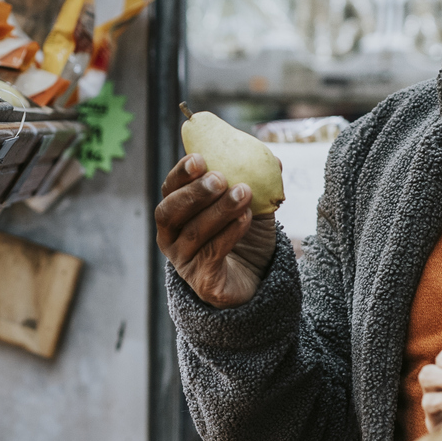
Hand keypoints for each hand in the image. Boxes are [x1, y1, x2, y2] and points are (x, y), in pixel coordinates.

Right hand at [156, 154, 277, 308]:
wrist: (258, 277)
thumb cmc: (246, 237)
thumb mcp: (252, 204)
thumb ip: (257, 183)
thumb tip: (272, 161)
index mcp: (176, 214)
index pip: (169, 190)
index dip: (180, 173)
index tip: (199, 158)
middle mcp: (171, 238)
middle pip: (169, 212)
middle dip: (194, 193)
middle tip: (219, 178)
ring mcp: (184, 262)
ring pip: (194, 233)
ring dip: (219, 210)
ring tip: (243, 194)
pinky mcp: (203, 282)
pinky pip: (212, 254)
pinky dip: (230, 233)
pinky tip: (246, 217)